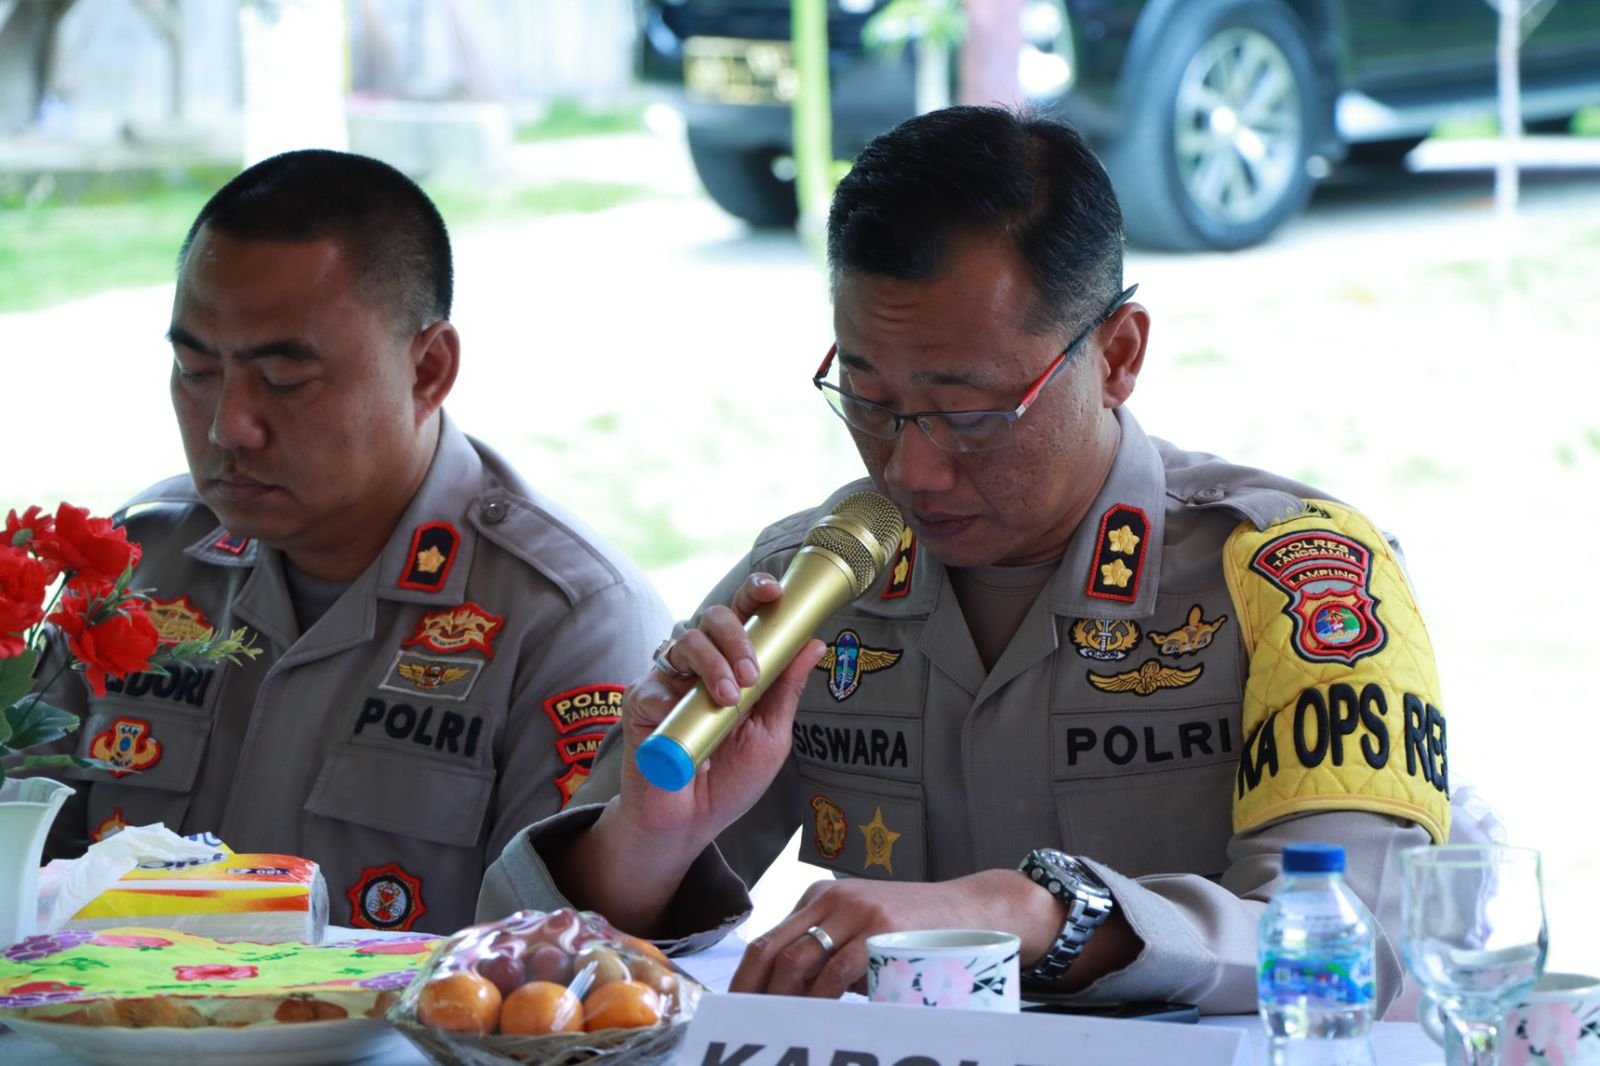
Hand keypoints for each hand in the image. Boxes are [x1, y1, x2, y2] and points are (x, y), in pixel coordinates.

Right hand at [560, 572, 824, 934]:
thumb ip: (786, 689)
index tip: (774, 592)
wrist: (691, 822)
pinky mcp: (640, 702)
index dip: (755, 593)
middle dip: (737, 636)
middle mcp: (699, 664)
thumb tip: (813, 643)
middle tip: (751, 674)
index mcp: (733, 665)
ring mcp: (668, 680)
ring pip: (685, 640)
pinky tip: (688, 720)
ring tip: (728, 700)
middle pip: (712, 616)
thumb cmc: (730, 779)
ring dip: (713, 664)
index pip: (742, 614)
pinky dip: (675, 696)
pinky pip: (655, 681)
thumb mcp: (770, 734)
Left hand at [730, 870, 1066, 997]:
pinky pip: (837, 970)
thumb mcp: (863, 929)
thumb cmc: (916, 928)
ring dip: (779, 1002)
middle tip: (742, 1027)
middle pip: (770, 950)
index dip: (744, 981)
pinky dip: (819, 999)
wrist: (974, 909)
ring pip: (796, 961)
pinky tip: (815, 1018)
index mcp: (818, 897)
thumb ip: (828, 951)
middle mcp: (830, 898)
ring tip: (773, 1029)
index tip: (734, 1013)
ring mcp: (856, 911)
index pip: (766, 941)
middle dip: (750, 994)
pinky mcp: (881, 929)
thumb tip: (787, 999)